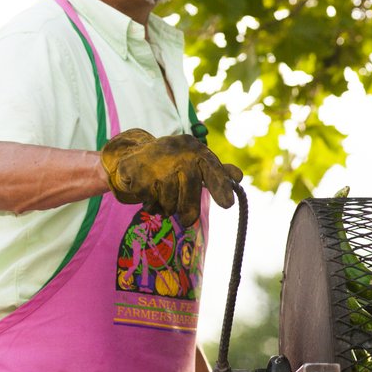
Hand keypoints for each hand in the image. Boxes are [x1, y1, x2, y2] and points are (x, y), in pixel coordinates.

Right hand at [100, 129, 242, 225]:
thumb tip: (238, 177)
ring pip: (171, 203)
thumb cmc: (171, 161)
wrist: (133, 154)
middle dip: (189, 211)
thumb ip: (216, 171)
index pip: (212, 170)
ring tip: (164, 197)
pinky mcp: (140, 177)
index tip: (228, 204)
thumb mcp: (194, 161)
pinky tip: (150, 195)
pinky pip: (153, 204)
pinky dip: (153, 206)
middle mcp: (178, 156)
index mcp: (195, 151)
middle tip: (187, 220)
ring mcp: (158, 166)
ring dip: (168, 208)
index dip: (221, 187)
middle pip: (190, 194)